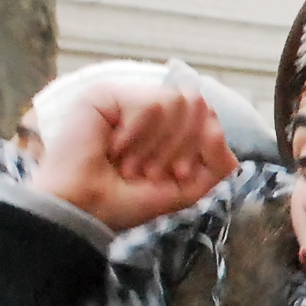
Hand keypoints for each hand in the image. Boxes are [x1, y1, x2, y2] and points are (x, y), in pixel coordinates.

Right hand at [32, 82, 236, 232]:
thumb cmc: (130, 200)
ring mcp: (128, 98)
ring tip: (129, 164)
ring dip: (156, 145)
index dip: (202, 147)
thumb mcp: (190, 187)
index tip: (176, 175)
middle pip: (198, 105)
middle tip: (148, 172)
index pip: (210, 115)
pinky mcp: (106, 94)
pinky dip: (138, 135)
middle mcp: (150, 108)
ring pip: (177, 102)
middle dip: (179, 148)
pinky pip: (151, 103)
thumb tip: (216, 126)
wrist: (86, 210)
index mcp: (170, 126)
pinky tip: (114, 148)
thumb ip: (218, 161)